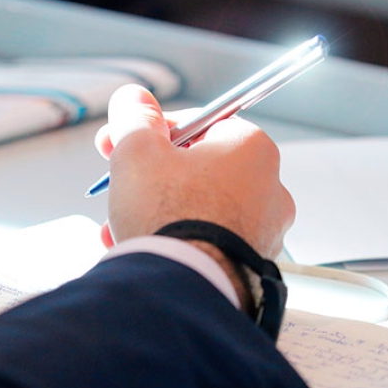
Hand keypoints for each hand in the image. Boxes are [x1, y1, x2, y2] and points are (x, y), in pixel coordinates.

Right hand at [94, 84, 294, 259]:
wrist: (186, 289)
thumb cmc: (168, 214)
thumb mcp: (138, 151)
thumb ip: (135, 119)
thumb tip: (133, 99)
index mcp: (251, 148)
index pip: (198, 124)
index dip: (151, 131)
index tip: (120, 142)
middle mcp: (270, 188)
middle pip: (198, 170)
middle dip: (151, 177)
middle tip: (118, 184)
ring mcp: (264, 233)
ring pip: (199, 211)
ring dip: (157, 213)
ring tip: (119, 227)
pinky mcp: (251, 268)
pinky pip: (207, 246)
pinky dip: (176, 244)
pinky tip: (141, 252)